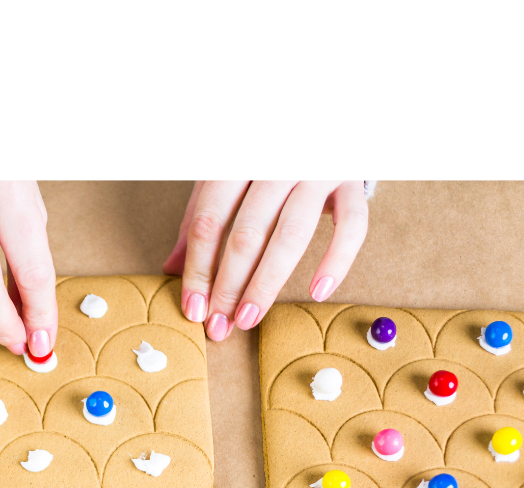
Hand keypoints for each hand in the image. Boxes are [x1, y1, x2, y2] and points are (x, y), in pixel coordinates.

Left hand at [163, 180, 368, 340]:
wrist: (320, 126)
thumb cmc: (262, 167)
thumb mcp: (225, 181)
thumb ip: (200, 219)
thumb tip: (171, 268)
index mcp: (237, 164)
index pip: (209, 220)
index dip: (199, 268)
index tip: (194, 309)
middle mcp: (278, 165)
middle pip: (247, 233)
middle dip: (229, 286)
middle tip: (219, 326)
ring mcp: (318, 172)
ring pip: (291, 234)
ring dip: (266, 284)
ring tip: (248, 319)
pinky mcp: (352, 182)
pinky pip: (351, 225)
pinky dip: (336, 260)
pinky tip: (317, 292)